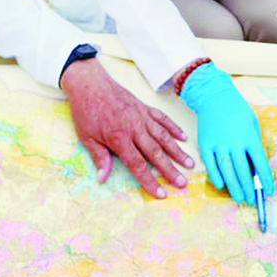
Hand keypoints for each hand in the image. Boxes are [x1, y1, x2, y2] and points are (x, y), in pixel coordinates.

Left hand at [60, 58, 192, 197]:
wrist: (89, 83)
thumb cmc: (86, 111)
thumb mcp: (87, 137)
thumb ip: (99, 158)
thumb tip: (103, 179)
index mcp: (119, 138)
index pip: (138, 165)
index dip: (150, 181)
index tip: (161, 193)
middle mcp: (135, 128)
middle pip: (156, 153)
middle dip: (170, 170)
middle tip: (183, 182)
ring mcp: (142, 116)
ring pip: (163, 136)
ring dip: (177, 151)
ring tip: (190, 164)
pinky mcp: (144, 107)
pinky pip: (162, 118)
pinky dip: (173, 128)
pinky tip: (183, 137)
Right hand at [177, 62, 273, 203]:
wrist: (214, 97)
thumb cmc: (237, 111)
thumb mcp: (252, 125)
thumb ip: (254, 145)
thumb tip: (254, 169)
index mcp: (249, 137)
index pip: (260, 163)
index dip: (265, 180)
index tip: (269, 191)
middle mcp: (234, 142)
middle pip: (243, 170)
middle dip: (248, 188)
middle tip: (251, 200)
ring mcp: (218, 144)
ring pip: (227, 170)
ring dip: (233, 187)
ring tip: (239, 198)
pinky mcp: (205, 145)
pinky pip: (210, 165)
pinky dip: (215, 176)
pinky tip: (221, 185)